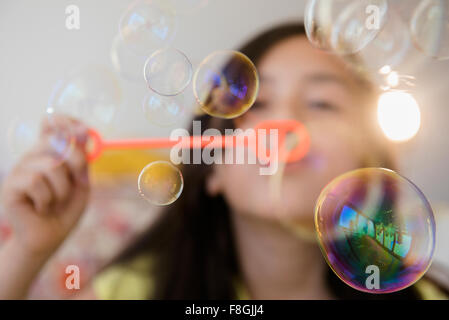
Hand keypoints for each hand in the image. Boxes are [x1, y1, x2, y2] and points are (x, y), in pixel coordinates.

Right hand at [1, 115, 90, 257]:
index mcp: (50, 153)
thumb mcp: (81, 182)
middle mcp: (33, 156)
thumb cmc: (65, 209)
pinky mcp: (10, 185)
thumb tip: (83, 132)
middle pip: (56, 141)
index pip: (52, 124)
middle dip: (77, 162)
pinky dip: (46, 199)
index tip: (81, 128)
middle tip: (78, 182)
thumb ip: (82, 159)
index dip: (65, 121)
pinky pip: (35, 182)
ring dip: (62, 189)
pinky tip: (41, 208)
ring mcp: (20, 169)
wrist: (49, 238)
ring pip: (50, 165)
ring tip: (55, 202)